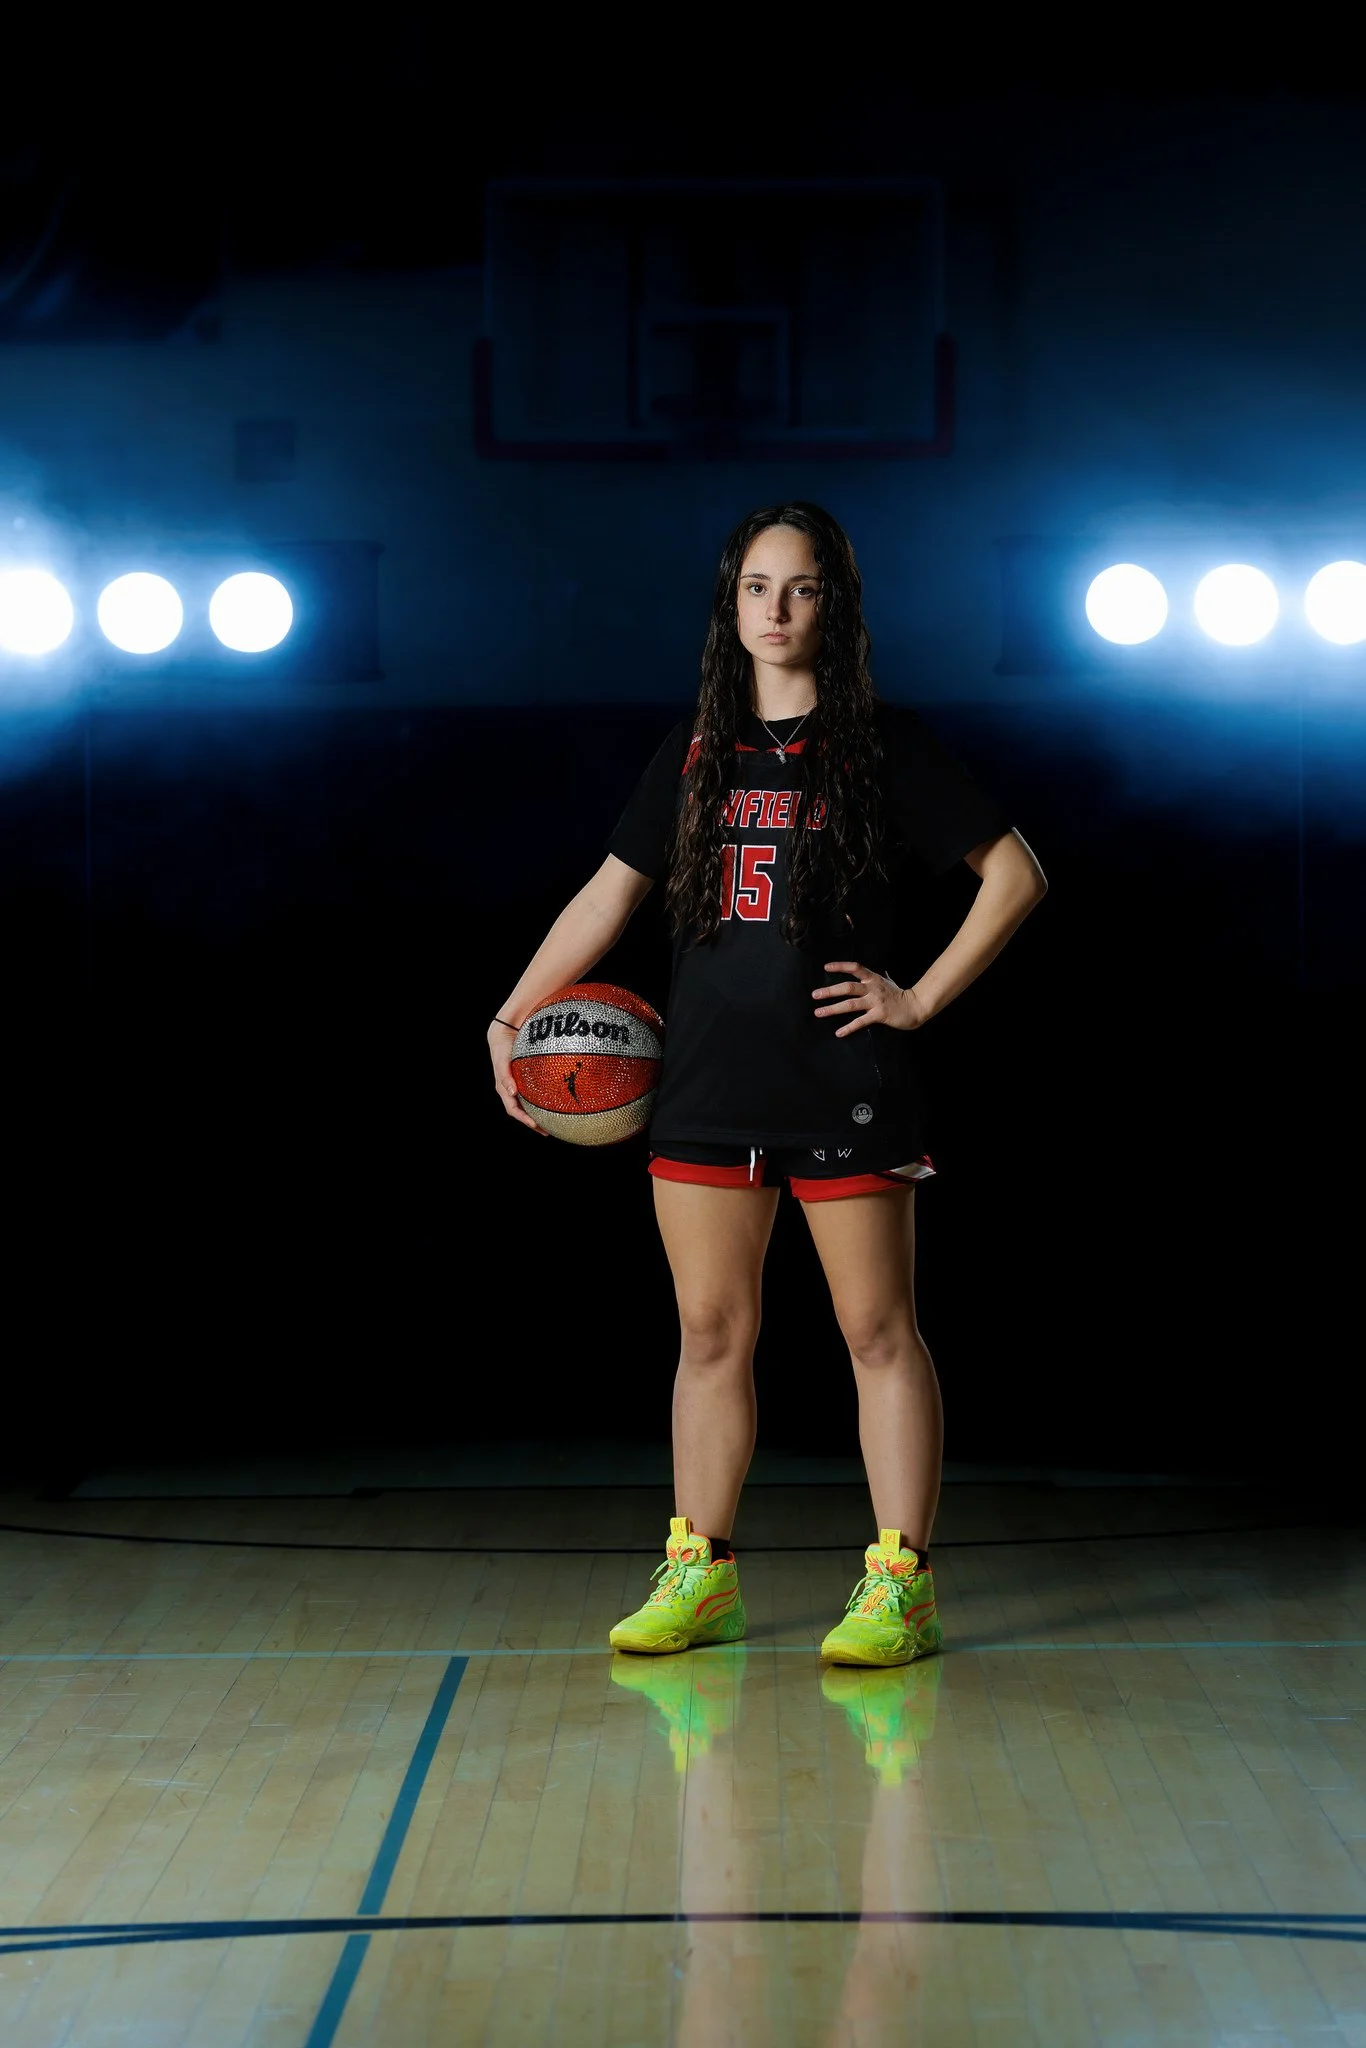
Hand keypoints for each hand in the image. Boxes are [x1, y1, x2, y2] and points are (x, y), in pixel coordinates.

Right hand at [487, 1020, 546, 1131]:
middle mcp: (511, 1091)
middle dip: (533, 1123)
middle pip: (522, 1112)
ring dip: (538, 1115)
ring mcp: (518, 1086)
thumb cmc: (502, 1050)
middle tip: (547, 1131)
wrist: (503, 1037)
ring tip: (552, 1122)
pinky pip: (533, 1094)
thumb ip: (505, 1077)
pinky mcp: (524, 1081)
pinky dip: (542, 1101)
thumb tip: (511, 1092)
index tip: (535, 1126)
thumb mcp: (502, 1063)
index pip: (513, 1110)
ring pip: (528, 1105)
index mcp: (504, 1090)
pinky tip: (554, 1102)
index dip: (524, 1119)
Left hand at [812, 962, 927, 1037]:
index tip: (826, 967)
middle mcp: (873, 989)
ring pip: (850, 1004)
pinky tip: (838, 1033)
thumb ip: (884, 977)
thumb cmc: (902, 995)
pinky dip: (848, 1028)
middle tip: (815, 995)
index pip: (855, 968)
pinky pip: (861, 1022)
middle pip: (847, 987)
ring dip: (832, 1009)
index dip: (840, 966)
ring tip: (819, 1013)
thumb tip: (883, 972)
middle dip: (829, 991)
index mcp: (874, 979)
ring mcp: (876, 1002)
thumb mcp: (891, 983)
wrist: (916, 1006)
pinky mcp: (879, 1015)